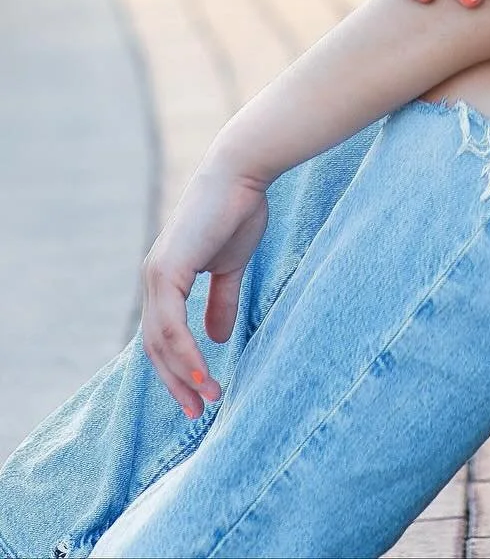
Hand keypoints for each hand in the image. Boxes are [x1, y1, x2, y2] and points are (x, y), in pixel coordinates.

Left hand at [141, 158, 269, 416]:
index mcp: (166, 279)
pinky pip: (170, 326)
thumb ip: (221, 300)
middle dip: (176, 381)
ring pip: (160, 342)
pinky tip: (202, 373)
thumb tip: (217, 337)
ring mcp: (156, 276)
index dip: (179, 367)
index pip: (163, 336)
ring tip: (206, 399)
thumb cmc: (239, 210)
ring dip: (183, 374)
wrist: (242, 173)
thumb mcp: (231, 265)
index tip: (200, 394)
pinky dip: (185, 354)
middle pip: (155, 347)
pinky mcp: (166, 272)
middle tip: (197, 410)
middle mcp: (153, 280)